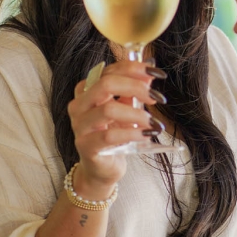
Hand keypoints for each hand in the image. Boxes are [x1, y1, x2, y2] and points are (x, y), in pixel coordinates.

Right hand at [67, 60, 159, 190]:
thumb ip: (134, 89)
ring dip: (137, 114)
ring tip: (153, 122)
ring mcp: (80, 126)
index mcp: (87, 90)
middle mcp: (79, 105)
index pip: (110, 71)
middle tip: (156, 97)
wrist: (103, 167)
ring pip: (108, 110)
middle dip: (135, 87)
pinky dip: (133, 134)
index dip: (134, 69)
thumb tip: (150, 69)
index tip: (157, 73)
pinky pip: (110, 136)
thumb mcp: (126, 107)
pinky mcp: (86, 146)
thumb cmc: (114, 133)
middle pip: (106, 84)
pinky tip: (147, 134)